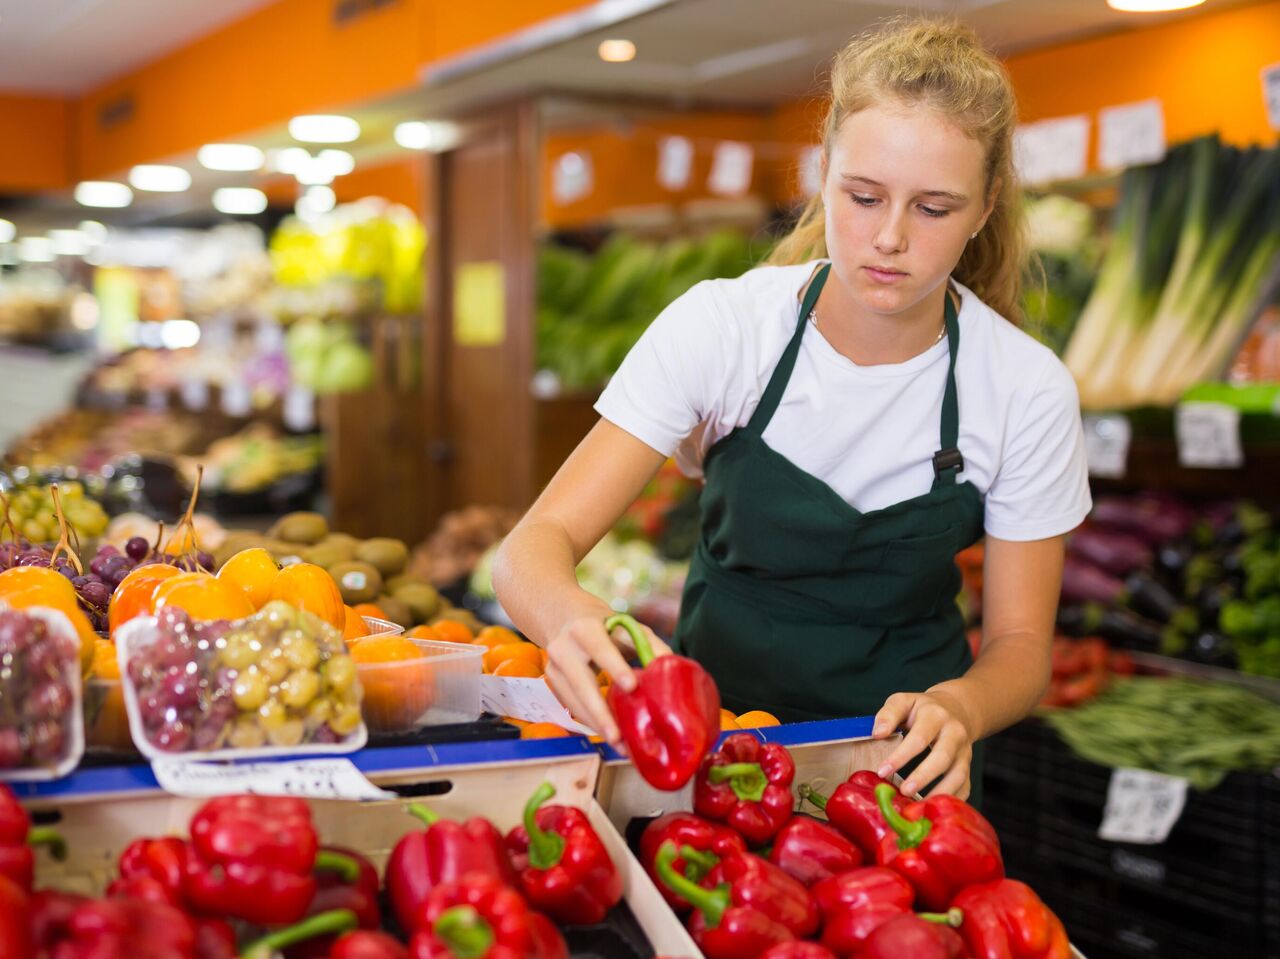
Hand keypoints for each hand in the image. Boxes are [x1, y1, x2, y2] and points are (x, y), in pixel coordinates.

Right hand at [543, 614, 670, 747]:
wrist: (566, 619)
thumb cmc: (605, 626)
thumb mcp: (628, 627)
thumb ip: (649, 645)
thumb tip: (673, 668)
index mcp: (585, 629)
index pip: (600, 647)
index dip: (614, 666)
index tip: (631, 686)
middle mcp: (564, 648)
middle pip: (581, 683)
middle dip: (600, 712)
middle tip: (618, 736)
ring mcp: (554, 668)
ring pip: (574, 702)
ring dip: (597, 725)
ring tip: (620, 746)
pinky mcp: (553, 684)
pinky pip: (572, 708)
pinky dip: (592, 723)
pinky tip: (610, 735)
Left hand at [870, 689, 975, 799]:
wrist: (957, 709)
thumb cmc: (922, 708)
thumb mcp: (904, 701)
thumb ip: (888, 714)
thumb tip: (877, 733)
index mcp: (936, 716)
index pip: (919, 738)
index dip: (901, 756)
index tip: (882, 771)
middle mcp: (955, 733)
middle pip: (942, 757)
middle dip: (923, 776)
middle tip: (904, 791)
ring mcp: (965, 752)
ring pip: (958, 775)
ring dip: (940, 792)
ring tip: (919, 807)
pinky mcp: (968, 767)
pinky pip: (965, 787)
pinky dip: (952, 800)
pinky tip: (934, 810)